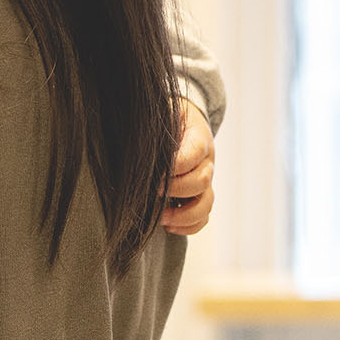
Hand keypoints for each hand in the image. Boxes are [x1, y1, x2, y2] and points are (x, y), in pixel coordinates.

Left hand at [162, 97, 214, 235]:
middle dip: (177, 191)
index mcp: (198, 137)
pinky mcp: (200, 197)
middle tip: (154, 193)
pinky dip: (189, 226)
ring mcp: (205, 181)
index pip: (194, 153)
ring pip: (206, 204)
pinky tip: (169, 226)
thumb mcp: (162, 113)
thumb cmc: (166, 118)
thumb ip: (152, 127)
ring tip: (161, 219)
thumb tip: (133, 147)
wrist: (180, 122)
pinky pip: (203, 218)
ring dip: (184, 215)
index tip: (155, 176)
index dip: (176, 167)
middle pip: (202, 180)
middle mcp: (206, 161)